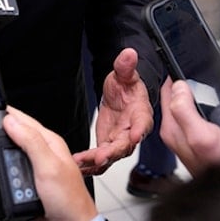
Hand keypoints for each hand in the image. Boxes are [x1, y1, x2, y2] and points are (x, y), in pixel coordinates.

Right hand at [0, 93, 97, 220]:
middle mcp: (37, 152)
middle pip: (3, 137)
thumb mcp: (49, 167)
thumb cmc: (69, 199)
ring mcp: (29, 168)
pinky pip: (1, 174)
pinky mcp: (22, 183)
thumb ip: (31, 142)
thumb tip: (11, 121)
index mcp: (46, 141)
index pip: (18, 118)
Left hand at [72, 47, 152, 174]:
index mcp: (141, 115)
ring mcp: (120, 141)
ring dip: (97, 161)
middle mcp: (132, 132)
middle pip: (125, 146)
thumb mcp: (124, 74)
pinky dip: (90, 164)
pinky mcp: (108, 145)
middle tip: (100, 157)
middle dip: (113, 153)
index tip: (134, 137)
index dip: (138, 131)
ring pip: (111, 155)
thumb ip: (126, 66)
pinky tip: (77, 166)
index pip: (142, 124)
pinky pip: (100, 158)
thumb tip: (129, 54)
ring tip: (82, 164)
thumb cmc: (127, 85)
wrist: (120, 94)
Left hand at [158, 78, 219, 176]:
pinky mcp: (207, 139)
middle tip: (204, 73)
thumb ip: (185, 110)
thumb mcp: (200, 134)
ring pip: (197, 105)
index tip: (179, 62)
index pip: (166, 94)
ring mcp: (193, 135)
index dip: (173, 76)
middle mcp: (180, 131)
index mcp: (172, 128)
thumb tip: (177, 86)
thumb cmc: (219, 167)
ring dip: (210, 96)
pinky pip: (211, 116)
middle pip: (181, 97)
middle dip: (193, 84)